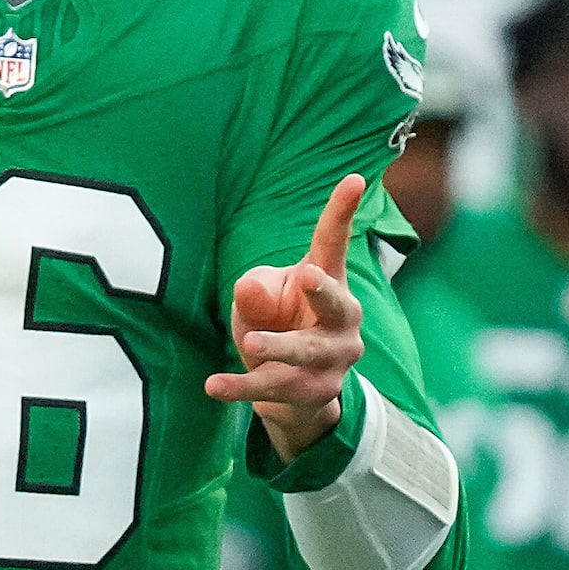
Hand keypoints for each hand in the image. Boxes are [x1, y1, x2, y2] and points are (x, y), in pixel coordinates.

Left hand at [208, 174, 366, 460]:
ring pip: (305, 352)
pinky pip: (274, 387)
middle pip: (338, 304)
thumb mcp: (260, 299)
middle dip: (323, 292)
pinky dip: (240, 387)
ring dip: (277, 347)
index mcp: (327, 282)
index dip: (342, 211)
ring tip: (250, 342)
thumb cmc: (275, 323)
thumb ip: (256, 290)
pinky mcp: (315, 391)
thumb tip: (250, 291)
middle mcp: (341, 320)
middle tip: (307, 276)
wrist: (291, 389)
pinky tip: (213, 386)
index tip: (355, 177)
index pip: (334, 243)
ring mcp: (333, 359)